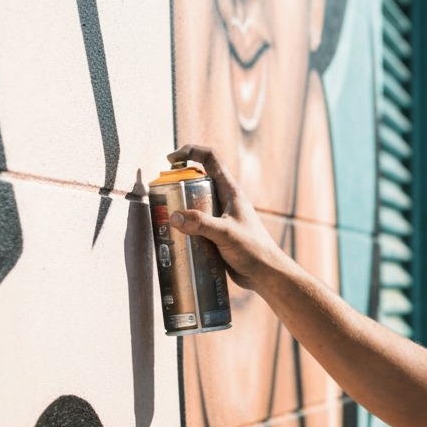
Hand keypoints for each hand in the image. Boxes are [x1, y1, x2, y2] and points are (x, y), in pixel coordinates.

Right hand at [165, 144, 288, 292]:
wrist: (265, 274)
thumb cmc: (253, 250)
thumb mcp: (226, 233)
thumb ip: (201, 224)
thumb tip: (174, 216)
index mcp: (230, 191)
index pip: (210, 159)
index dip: (190, 152)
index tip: (170, 159)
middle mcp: (224, 200)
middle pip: (197, 181)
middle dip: (177, 183)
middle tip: (161, 194)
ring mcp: (220, 217)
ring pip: (195, 204)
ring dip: (179, 207)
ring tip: (163, 216)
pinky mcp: (216, 234)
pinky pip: (196, 224)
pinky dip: (183, 226)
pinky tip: (172, 236)